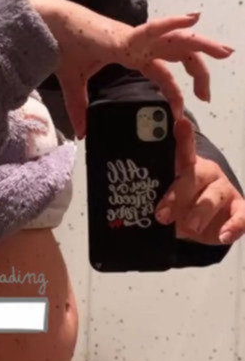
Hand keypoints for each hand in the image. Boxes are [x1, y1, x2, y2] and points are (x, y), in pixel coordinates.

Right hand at [29, 0, 233, 136]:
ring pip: (176, 40)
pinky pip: (154, 30)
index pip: (161, 70)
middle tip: (208, 93)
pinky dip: (174, 24)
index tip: (182, 110)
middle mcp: (137, 43)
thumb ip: (79, 108)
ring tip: (225, 52)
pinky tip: (193, 18)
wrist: (45, 27)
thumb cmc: (61, 48)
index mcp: (129, 52)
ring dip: (201, 45)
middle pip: (177, 53)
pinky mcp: (124, 35)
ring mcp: (133, 37)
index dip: (174, 89)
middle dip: (198, 68)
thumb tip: (81, 134)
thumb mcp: (74, 85)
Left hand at [155, 117, 244, 244]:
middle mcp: (207, 173)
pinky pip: (242, 215)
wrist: (202, 224)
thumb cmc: (180, 204)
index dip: (183, 137)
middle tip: (161, 214)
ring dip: (200, 212)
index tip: (180, 124)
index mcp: (187, 165)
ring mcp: (224, 190)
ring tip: (188, 228)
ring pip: (214, 196)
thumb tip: (126, 192)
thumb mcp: (165, 197)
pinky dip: (233, 226)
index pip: (183, 149)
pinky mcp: (239, 209)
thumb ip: (153, 189)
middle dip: (177, 194)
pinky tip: (223, 236)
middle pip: (195, 176)